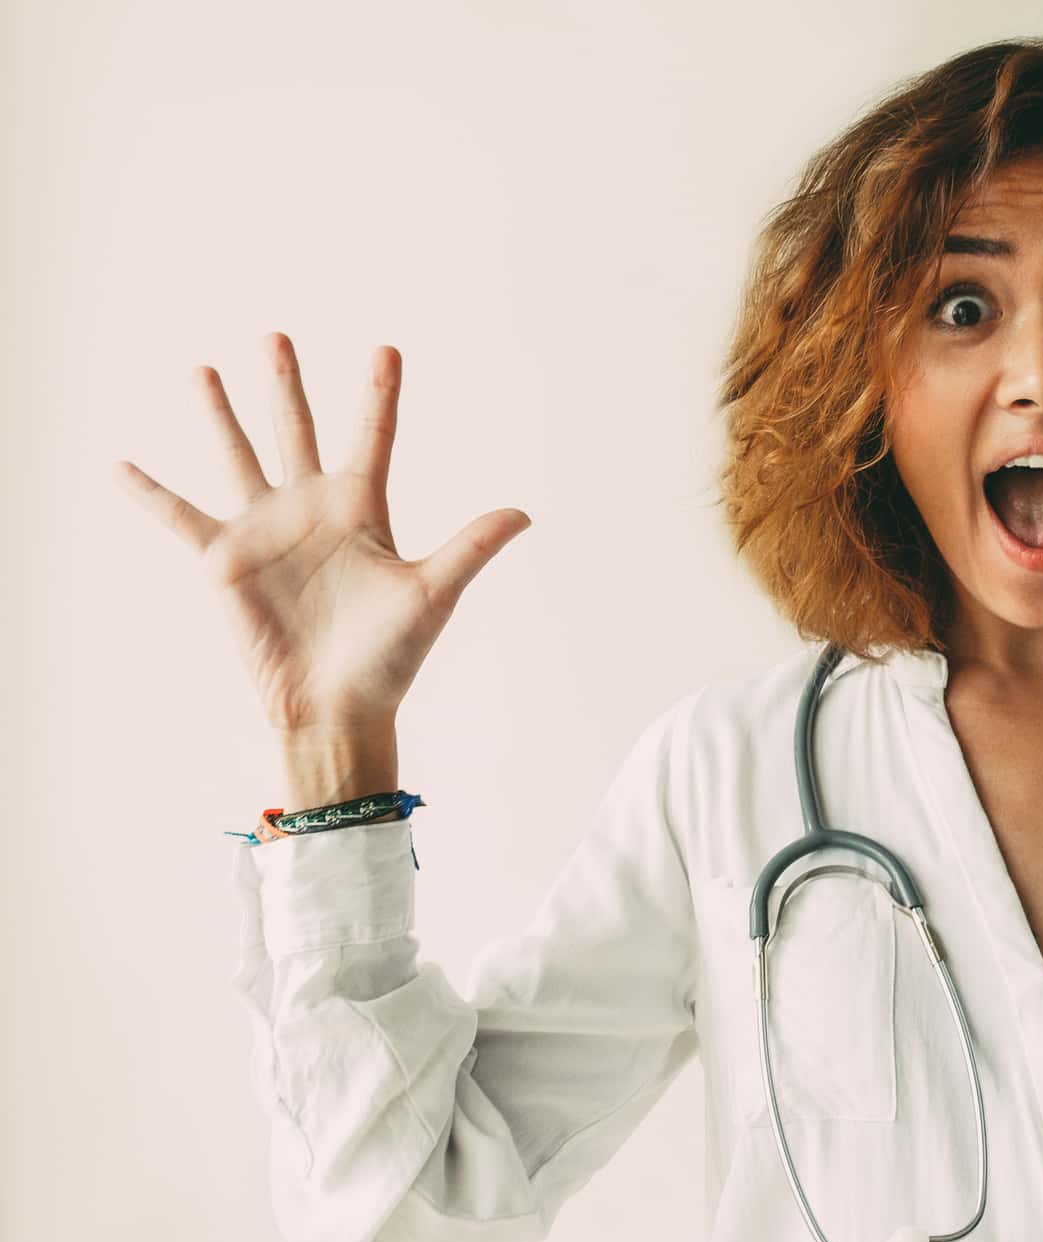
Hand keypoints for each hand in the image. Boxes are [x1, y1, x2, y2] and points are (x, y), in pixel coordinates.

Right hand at [112, 332, 532, 734]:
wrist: (339, 707)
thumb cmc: (391, 657)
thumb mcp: (433, 593)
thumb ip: (471, 547)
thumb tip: (525, 514)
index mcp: (362, 509)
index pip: (373, 436)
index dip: (380, 393)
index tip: (387, 347)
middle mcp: (311, 509)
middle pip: (297, 430)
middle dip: (287, 385)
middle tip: (278, 336)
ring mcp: (265, 530)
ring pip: (238, 456)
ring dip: (220, 414)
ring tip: (203, 369)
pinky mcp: (225, 561)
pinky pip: (179, 517)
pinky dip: (149, 493)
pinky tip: (120, 465)